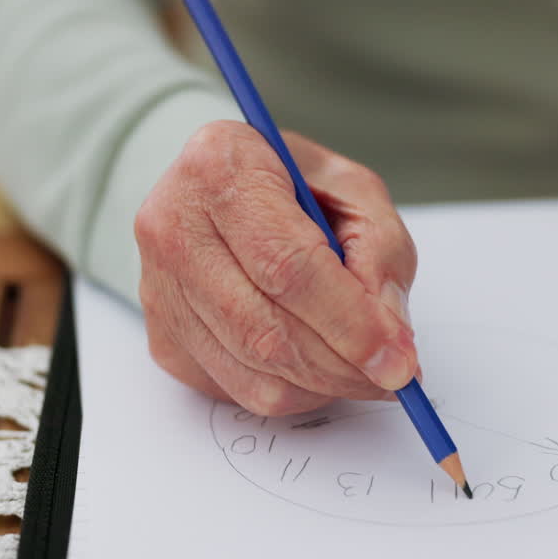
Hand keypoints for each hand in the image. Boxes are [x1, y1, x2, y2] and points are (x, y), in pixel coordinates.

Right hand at [135, 120, 417, 415]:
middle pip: (265, 330)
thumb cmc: (285, 180)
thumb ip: (379, 246)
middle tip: (392, 375)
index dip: (349, 322)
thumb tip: (388, 328)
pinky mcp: (161, 332)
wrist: (216, 183)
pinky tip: (317, 365)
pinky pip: (234, 387)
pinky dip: (291, 390)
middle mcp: (173, 228)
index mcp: (219, 168)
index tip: (398, 357)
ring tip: (363, 371)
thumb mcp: (349, 186)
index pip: (287, 267)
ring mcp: (159, 286)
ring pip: (251, 369)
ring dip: (322, 386)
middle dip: (342, 366)